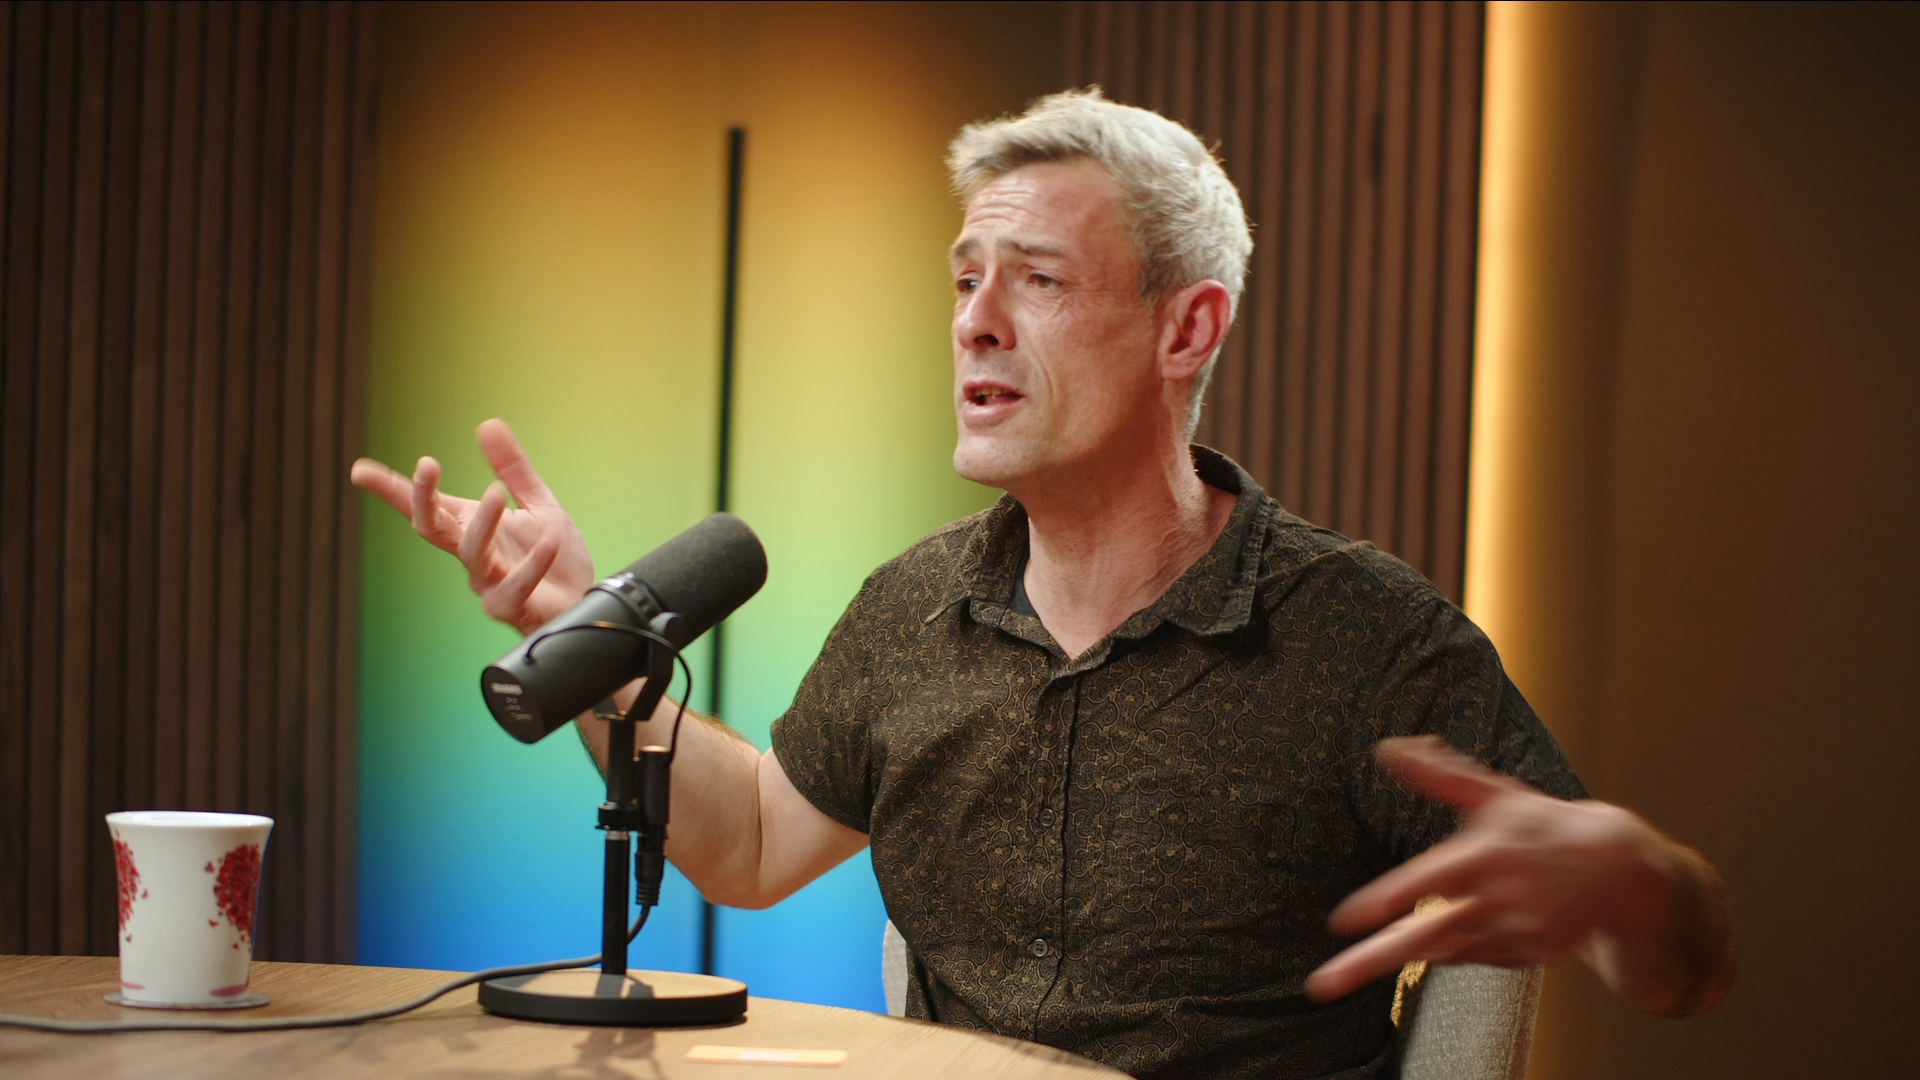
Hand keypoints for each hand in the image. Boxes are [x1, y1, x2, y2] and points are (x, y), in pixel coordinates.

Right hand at [350, 418, 595, 634]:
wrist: (580, 598)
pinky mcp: (510, 606)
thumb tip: (487, 424)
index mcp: (470, 526)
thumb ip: (512, 468)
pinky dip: (531, 564)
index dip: (391, 489)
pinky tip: (549, 540)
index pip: (424, 505)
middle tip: (426, 466)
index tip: (360, 471)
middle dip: (422, 498)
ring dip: (482, 522)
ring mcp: (487, 582)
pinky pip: (514, 586)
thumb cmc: (555, 555)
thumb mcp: (537, 502)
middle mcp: (472, 553)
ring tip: (497, 491)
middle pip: (431, 527)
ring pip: (470, 552)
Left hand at [1305, 737, 1733, 1016]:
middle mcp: (1498, 898)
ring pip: (1441, 952)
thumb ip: (1438, 775)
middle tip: (1321, 985)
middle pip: (1425, 936)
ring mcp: (1513, 932)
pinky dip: (1446, 949)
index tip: (1344, 920)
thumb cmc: (1544, 824)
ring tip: (1337, 978)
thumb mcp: (1492, 794)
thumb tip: (1388, 749)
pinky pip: (1470, 955)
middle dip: (1371, 961)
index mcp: (1486, 854)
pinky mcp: (1525, 954)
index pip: (1427, 880)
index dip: (1386, 900)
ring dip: (1392, 963)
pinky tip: (1431, 941)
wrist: (1618, 870)